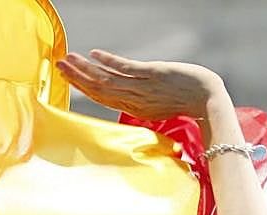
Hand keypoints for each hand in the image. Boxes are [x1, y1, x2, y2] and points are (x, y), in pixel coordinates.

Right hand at [55, 49, 226, 119]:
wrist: (209, 101)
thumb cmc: (186, 100)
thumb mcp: (159, 103)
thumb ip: (140, 98)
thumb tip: (127, 89)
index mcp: (136, 108)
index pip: (104, 98)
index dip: (83, 88)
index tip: (66, 77)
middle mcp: (136, 100)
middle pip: (100, 90)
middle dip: (77, 78)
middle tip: (57, 65)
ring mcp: (144, 88)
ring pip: (108, 80)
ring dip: (85, 70)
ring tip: (68, 59)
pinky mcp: (154, 76)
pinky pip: (127, 69)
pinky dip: (110, 62)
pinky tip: (95, 54)